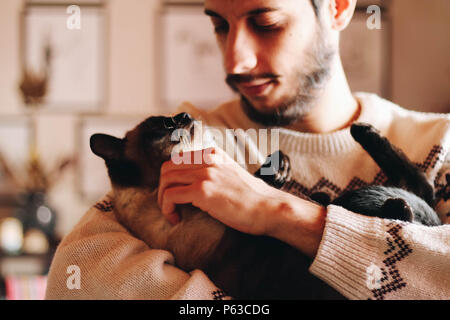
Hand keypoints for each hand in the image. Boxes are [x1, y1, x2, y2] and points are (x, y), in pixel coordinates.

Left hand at [157, 147, 280, 235]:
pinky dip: (167, 208)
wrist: (268, 208)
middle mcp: (207, 159)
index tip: (175, 193)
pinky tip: (176, 217)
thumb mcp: (232, 175)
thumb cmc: (253, 198)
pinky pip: (170, 195)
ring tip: (172, 212)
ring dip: (163, 199)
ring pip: (165, 180)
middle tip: (169, 204)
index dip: (172, 178)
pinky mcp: (203, 190)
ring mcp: (205, 173)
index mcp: (213, 154)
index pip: (178, 159)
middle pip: (167, 168)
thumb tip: (195, 183)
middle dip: (163, 188)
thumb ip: (214, 172)